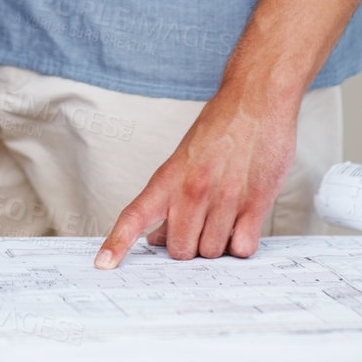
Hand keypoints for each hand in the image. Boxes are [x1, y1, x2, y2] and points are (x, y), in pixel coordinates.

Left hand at [95, 81, 299, 265]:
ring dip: (218, 242)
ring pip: (212, 252)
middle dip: (189, 245)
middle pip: (180, 250)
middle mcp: (193, 189)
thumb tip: (155, 237)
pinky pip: (242, 248)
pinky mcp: (255, 203)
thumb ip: (170, 197)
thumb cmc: (221, 126)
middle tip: (200, 225)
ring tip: (226, 213)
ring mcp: (224, 198)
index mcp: (169, 176)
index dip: (118, 242)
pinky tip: (244, 220)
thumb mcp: (185, 157)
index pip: (135, 215)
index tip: (104, 264)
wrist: (256, 98)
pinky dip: (242, 242)